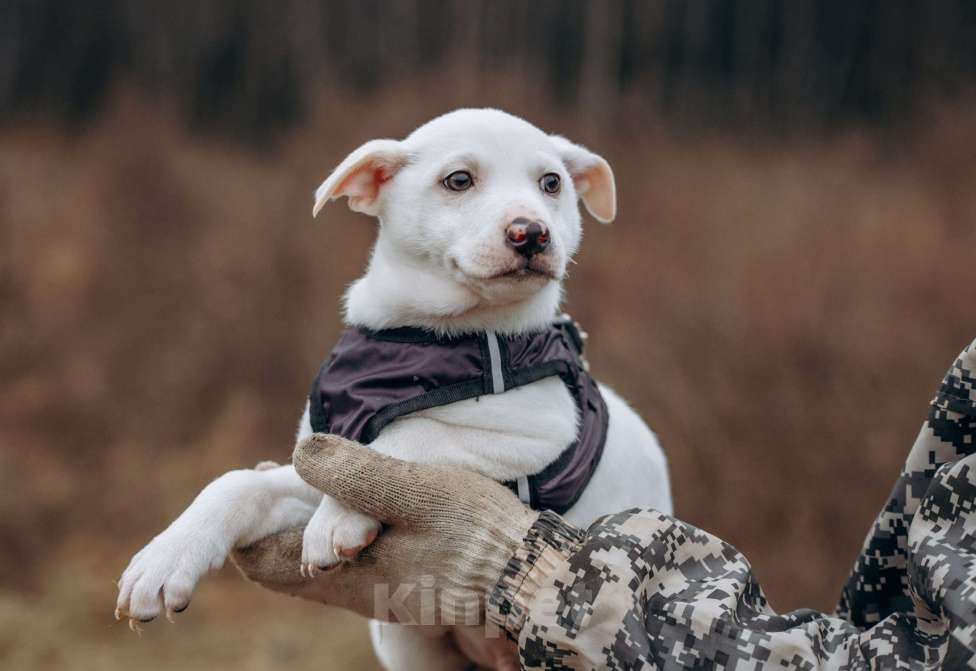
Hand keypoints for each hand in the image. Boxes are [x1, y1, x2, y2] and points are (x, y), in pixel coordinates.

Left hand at [232, 434, 537, 624]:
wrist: (530, 576)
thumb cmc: (476, 532)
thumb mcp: (418, 493)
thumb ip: (358, 477)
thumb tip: (300, 452)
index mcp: (348, 575)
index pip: (267, 563)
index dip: (247, 528)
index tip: (250, 480)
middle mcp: (356, 593)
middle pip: (286, 569)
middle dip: (272, 526)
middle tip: (269, 477)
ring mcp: (380, 594)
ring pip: (318, 568)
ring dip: (304, 529)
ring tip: (308, 482)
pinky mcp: (405, 587)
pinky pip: (350, 566)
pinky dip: (335, 535)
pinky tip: (353, 506)